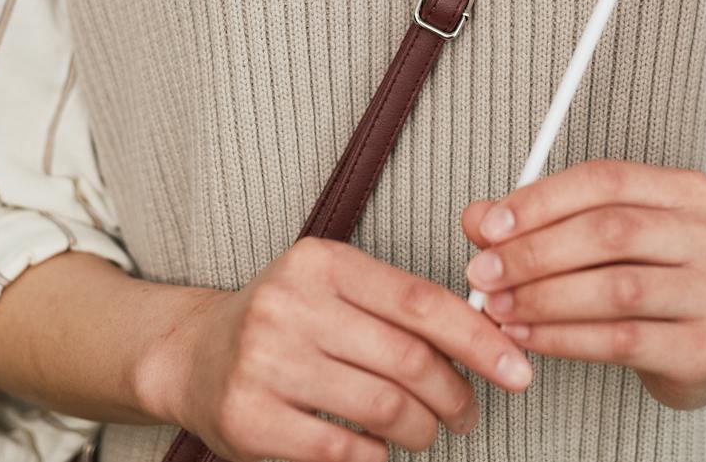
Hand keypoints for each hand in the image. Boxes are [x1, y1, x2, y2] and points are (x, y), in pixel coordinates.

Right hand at [160, 237, 533, 461]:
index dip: (478, 340)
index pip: (421, 302)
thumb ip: (397, 305)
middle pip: (408, 360)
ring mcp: (265, 362)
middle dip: (455, 395)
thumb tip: (485, 336)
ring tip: (426, 432)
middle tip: (466, 412)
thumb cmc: (282, 322)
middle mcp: (290, 305)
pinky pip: (342, 450)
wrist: (191, 355)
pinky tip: (379, 448)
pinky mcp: (250, 418)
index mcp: (321, 263)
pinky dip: (377, 456)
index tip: (514, 369)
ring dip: (422, 430)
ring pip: (383, 408)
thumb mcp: (333, 288)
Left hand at [461, 160, 705, 410]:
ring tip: (497, 307)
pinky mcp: (703, 349)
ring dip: (543, 298)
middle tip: (484, 272)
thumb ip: (545, 222)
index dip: (542, 200)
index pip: (607, 180)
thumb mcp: (609, 239)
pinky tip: (527, 336)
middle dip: (535, 253)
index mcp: (688, 192)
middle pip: (611, 232)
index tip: (491, 225)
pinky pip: (620, 340)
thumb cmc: (658, 279)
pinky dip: (563, 338)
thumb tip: (479, 218)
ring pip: (615, 289)